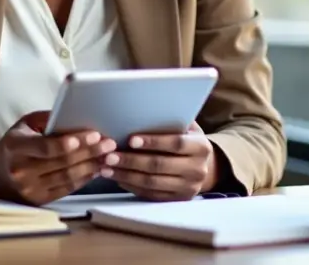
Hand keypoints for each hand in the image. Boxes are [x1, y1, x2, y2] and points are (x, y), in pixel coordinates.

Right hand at [0, 110, 116, 205]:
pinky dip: (85, 178)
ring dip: (92, 165)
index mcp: (16, 147)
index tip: (93, 134)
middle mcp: (21, 170)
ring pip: (68, 176)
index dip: (70, 142)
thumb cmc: (17, 142)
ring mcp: (30, 188)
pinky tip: (97, 168)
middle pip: (62, 162)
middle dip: (90, 151)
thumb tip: (75, 113)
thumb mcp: (26, 124)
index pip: (46, 147)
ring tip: (108, 155)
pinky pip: (67, 188)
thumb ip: (48, 118)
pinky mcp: (39, 200)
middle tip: (109, 142)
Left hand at [100, 122, 217, 200]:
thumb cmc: (186, 139)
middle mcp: (197, 170)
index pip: (176, 144)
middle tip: (110, 155)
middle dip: (131, 160)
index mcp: (201, 147)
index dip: (153, 142)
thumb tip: (141, 109)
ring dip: (126, 175)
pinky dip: (131, 186)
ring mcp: (188, 188)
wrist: (202, 167)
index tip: (130, 140)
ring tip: (106, 168)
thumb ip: (169, 120)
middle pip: (160, 165)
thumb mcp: (186, 127)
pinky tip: (117, 178)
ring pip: (152, 183)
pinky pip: (151, 195)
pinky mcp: (176, 200)